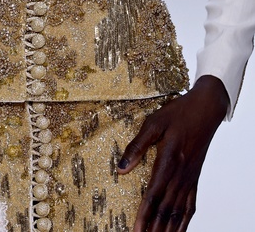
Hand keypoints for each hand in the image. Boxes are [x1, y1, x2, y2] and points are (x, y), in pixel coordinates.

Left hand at [117, 75, 228, 231]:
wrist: (207, 109)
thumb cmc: (178, 112)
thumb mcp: (154, 122)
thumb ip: (137, 146)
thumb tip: (121, 168)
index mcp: (169, 160)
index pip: (154, 194)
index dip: (144, 215)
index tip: (136, 230)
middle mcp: (181, 174)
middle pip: (166, 208)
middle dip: (154, 227)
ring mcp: (190, 177)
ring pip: (178, 211)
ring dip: (168, 229)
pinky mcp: (195, 177)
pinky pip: (191, 204)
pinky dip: (184, 220)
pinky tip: (178, 229)